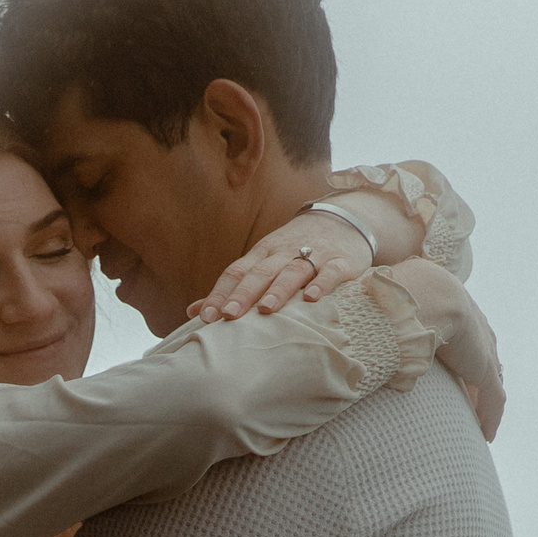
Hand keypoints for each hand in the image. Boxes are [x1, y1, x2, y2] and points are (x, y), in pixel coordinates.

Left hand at [191, 209, 372, 323]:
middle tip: (228, 315)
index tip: (205, 316)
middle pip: (260, 273)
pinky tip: (312, 299)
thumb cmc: (295, 250)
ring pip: (292, 272)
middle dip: (243, 294)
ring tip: (265, 310)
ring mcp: (313, 255)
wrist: (343, 220)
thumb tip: (194, 312)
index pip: (236, 272)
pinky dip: (321, 284)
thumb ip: (232, 288)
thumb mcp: (263, 262)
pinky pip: (330, 273)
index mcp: (262, 254)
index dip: (220, 293)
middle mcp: (284, 252)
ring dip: (278, 290)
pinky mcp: (340, 261)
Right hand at [392, 257, 505, 440]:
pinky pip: (493, 397)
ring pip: (487, 378)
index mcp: (447, 304)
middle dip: (476, 376)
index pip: (460, 330)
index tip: (454, 369)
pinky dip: (491, 415)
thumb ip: (377, 320)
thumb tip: (344, 328)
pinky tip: (487, 434)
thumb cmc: (387, 298)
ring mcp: (479, 345)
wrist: (412, 299)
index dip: (458, 349)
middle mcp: (470, 322)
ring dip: (483, 400)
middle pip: (479, 353)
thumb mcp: (385, 309)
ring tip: (479, 422)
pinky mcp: (483, 366)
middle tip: (470, 399)